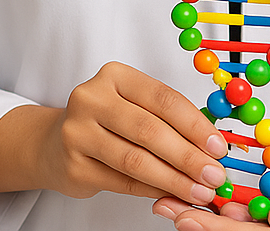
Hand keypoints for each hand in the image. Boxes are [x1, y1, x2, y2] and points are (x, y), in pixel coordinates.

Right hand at [0, 61, 228, 206]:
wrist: (52, 142)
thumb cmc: (105, 120)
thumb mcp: (132, 104)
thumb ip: (166, 118)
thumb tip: (210, 144)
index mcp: (114, 75)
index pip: (163, 98)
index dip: (194, 124)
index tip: (217, 146)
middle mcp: (92, 98)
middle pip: (150, 130)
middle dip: (188, 156)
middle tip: (213, 174)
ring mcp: (78, 132)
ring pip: (136, 160)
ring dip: (173, 179)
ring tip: (198, 190)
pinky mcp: (73, 165)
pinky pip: (122, 181)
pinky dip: (151, 190)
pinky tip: (170, 194)